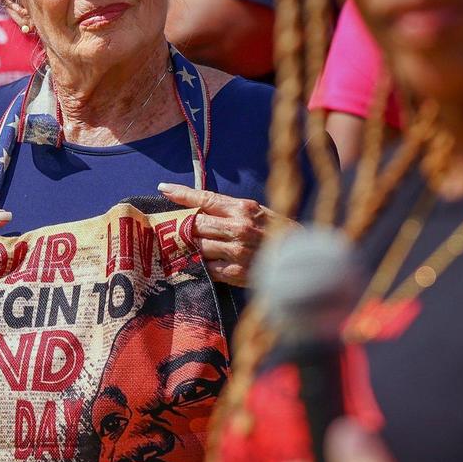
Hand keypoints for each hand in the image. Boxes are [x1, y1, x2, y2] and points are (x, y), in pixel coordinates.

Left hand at [158, 183, 284, 285]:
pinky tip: (192, 262)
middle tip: (165, 227)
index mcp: (243, 209)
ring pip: (197, 246)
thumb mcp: (258, 212)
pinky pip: (206, 267)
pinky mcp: (234, 273)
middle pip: (195, 224)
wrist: (299, 260)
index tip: (164, 189)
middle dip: (179, 225)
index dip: (182, 194)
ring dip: (185, 246)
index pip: (205, 199)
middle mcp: (238, 229)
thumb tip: (200, 207)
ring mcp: (236, 252)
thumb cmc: (278, 232)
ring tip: (176, 245)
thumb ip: (231, 209)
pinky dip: (197, 264)